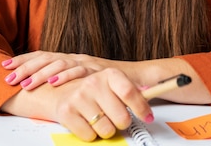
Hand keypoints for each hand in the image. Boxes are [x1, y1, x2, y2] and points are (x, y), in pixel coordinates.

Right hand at [1, 68, 153, 141]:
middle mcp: (93, 83)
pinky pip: (90, 136)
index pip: (130, 92)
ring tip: (99, 119)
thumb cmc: (89, 90)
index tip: (147, 117)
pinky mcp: (67, 112)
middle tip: (116, 119)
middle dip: (121, 123)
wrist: (57, 90)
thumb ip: (130, 89)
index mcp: (108, 74)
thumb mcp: (110, 83)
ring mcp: (79, 97)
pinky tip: (87, 123)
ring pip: (107, 130)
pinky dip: (90, 134)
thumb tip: (153, 90)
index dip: (142, 108)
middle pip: (121, 117)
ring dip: (105, 130)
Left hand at [2, 50, 110, 89]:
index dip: (23, 60)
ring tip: (26, 84)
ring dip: (40, 74)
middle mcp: (75, 58)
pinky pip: (79, 71)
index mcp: (69, 60)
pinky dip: (65, 76)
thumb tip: (43, 90)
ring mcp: (86, 62)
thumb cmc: (106, 84)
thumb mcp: (81, 82)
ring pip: (59, 63)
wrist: (135, 78)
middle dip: (25, 67)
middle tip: (8, 78)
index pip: (42, 56)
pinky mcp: (97, 69)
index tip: (5, 66)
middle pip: (46, 58)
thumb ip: (65, 83)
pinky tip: (54, 82)